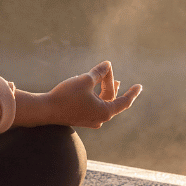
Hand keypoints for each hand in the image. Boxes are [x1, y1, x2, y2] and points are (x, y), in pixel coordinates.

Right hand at [13, 61, 141, 128]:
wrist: (45, 110)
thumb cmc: (66, 95)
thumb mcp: (85, 80)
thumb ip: (99, 72)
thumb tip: (108, 64)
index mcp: (105, 112)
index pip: (124, 101)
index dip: (133, 93)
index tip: (139, 86)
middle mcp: (100, 119)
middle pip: (111, 99)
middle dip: (111, 83)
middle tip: (108, 69)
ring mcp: (90, 120)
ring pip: (103, 104)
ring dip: (105, 90)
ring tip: (111, 81)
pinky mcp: (81, 119)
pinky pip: (95, 107)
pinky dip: (97, 96)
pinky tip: (94, 89)